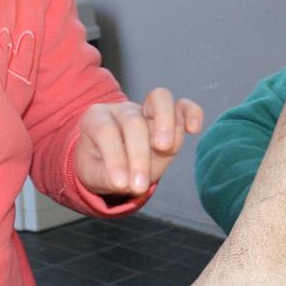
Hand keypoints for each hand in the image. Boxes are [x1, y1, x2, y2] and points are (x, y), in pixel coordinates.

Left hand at [74, 88, 203, 197]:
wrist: (110, 161)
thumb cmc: (98, 165)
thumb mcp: (92, 174)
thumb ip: (105, 177)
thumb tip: (125, 183)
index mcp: (96, 118)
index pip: (106, 132)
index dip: (115, 158)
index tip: (120, 185)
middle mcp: (123, 109)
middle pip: (133, 122)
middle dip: (138, 156)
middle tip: (138, 185)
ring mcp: (147, 110)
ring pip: (160, 100)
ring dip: (164, 123)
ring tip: (164, 147)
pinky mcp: (170, 118)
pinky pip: (183, 107)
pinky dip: (191, 113)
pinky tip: (194, 129)